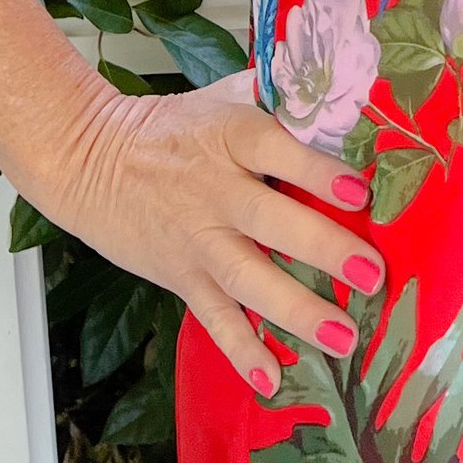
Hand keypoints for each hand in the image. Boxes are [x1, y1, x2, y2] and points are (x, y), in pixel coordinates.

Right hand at [29, 69, 379, 395]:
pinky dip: (240, 350)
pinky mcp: (181, 277)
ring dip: (297, 312)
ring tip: (342, 338)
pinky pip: (214, 319)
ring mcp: (198, 240)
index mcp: (232, 137)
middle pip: (273, 223)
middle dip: (324, 250)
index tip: (360, 192)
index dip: (319, 172)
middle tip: (372, 275)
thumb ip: (282, 94)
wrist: (90, 158)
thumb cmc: (173, 127)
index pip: (280, 152)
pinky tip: (271, 379)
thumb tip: (347, 84)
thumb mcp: (225, 97)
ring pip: (249, 280)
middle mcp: (216, 191)